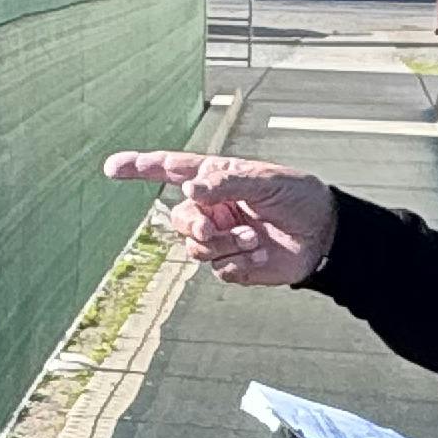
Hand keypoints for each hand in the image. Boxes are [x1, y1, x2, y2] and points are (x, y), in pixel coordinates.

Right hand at [104, 150, 336, 284]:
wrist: (325, 236)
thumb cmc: (299, 197)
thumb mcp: (267, 180)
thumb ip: (227, 182)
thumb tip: (189, 188)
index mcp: (217, 180)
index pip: (171, 170)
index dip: (140, 168)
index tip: (112, 168)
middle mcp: (214, 208)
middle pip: (179, 218)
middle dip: (193, 224)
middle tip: (216, 227)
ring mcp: (222, 237)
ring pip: (195, 248)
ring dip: (223, 244)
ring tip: (253, 238)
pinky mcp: (233, 264)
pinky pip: (217, 269)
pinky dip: (238, 263)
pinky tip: (261, 255)